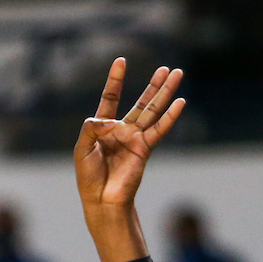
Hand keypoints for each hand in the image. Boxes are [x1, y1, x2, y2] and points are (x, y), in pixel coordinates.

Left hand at [74, 58, 184, 223]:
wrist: (101, 200)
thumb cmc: (88, 176)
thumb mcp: (82, 148)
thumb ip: (91, 128)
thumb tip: (110, 120)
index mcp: (103, 128)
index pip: (110, 98)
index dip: (115, 80)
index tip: (121, 61)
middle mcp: (122, 131)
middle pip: (141, 103)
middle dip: (153, 85)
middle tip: (166, 68)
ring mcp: (135, 139)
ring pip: (153, 111)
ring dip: (165, 93)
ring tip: (177, 74)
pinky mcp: (144, 149)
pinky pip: (159, 129)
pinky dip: (170, 116)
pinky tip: (180, 102)